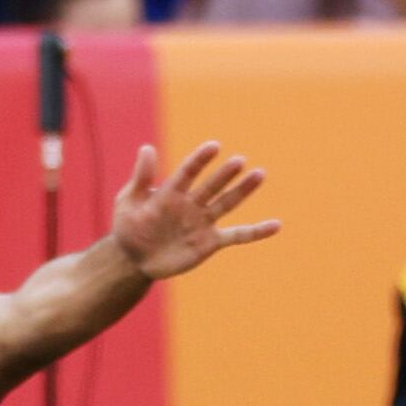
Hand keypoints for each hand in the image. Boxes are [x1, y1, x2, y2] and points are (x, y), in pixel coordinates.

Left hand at [107, 141, 277, 280]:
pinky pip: (237, 235)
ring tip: (259, 174)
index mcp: (171, 193)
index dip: (200, 160)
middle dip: (224, 175)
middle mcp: (191, 204)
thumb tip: (146, 148)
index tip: (213, 146)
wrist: (133, 259)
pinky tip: (276, 225)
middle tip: (238, 161)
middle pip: (211, 186)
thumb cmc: (128, 227)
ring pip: (226, 203)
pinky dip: (256, 232)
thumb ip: (141, 178)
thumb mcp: (129, 202)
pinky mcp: (210, 242)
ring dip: (243, 190)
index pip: (188, 173)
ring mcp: (202, 222)